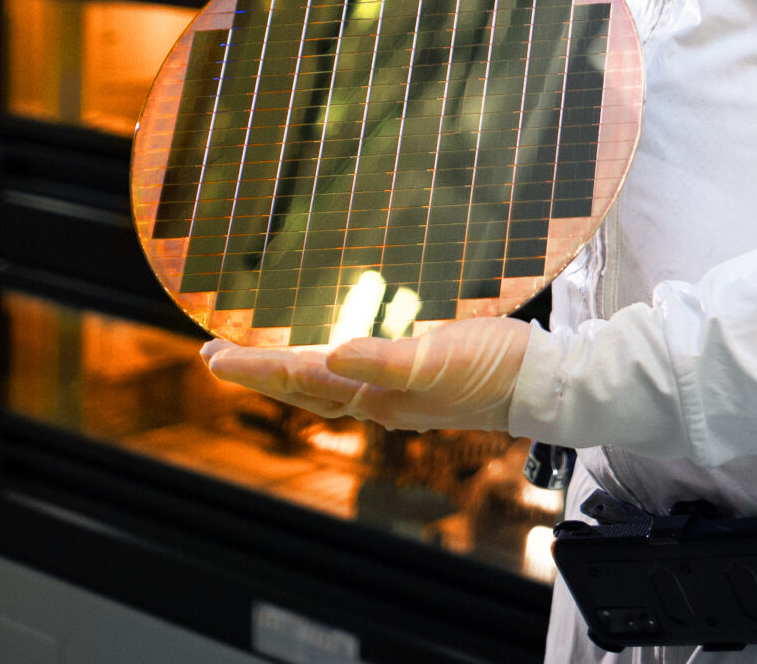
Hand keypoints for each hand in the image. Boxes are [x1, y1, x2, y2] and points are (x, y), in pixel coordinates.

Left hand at [203, 315, 530, 431]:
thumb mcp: (436, 359)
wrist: (542, 383)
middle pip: (300, 389)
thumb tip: (329, 356)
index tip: (214, 355)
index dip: (254, 367)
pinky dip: (326, 366)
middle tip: (214, 355)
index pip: (298, 379)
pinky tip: (328, 353)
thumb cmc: (494, 369)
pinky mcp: (416, 379)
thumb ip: (382, 361)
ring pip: (322, 386)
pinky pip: (353, 375)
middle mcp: (377, 401)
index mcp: (375, 398)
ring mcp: (395, 394)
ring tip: (255, 356)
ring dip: (284, 370)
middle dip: (256, 372)